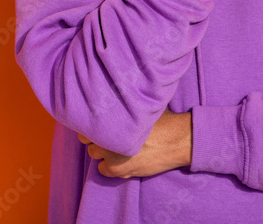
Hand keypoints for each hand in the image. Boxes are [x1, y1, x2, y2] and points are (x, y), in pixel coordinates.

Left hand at [77, 110, 191, 178]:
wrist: (176, 140)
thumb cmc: (161, 120)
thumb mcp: (141, 106)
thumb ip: (123, 104)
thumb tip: (112, 93)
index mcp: (110, 117)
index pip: (86, 122)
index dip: (92, 123)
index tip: (99, 123)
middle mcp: (105, 136)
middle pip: (87, 138)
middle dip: (95, 136)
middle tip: (108, 135)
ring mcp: (110, 154)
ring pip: (93, 153)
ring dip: (101, 151)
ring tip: (114, 147)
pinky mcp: (117, 169)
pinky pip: (102, 169)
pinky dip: (108, 166)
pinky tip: (119, 159)